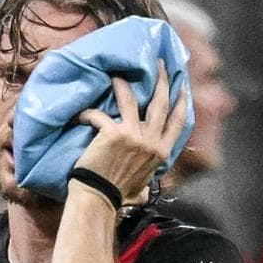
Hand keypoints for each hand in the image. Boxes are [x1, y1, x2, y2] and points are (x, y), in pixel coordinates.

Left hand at [72, 61, 186, 203]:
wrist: (99, 198)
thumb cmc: (117, 196)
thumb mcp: (142, 188)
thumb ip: (147, 182)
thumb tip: (145, 189)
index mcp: (161, 153)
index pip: (178, 122)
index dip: (182, 102)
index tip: (183, 86)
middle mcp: (151, 142)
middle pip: (161, 103)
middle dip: (163, 80)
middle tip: (161, 63)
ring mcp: (133, 136)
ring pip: (131, 99)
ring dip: (123, 84)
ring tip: (116, 73)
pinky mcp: (112, 133)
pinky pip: (100, 114)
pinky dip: (88, 113)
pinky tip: (80, 114)